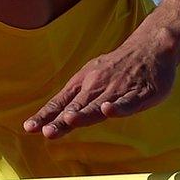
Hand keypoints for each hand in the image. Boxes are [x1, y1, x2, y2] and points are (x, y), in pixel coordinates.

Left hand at [23, 38, 178, 139]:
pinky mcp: (140, 94)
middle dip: (62, 120)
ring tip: (70, 119)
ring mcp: (118, 90)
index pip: (61, 103)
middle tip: (48, 132)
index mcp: (83, 84)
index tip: (30, 128)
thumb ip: (72, 100)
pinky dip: (119, 107)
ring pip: (99, 105)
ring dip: (85, 113)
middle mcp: (97, 87)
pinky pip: (128, 102)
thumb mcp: (89, 77)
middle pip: (77, 107)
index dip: (46, 116)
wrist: (149, 47)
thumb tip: (46, 119)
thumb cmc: (115, 67)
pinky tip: (109, 110)